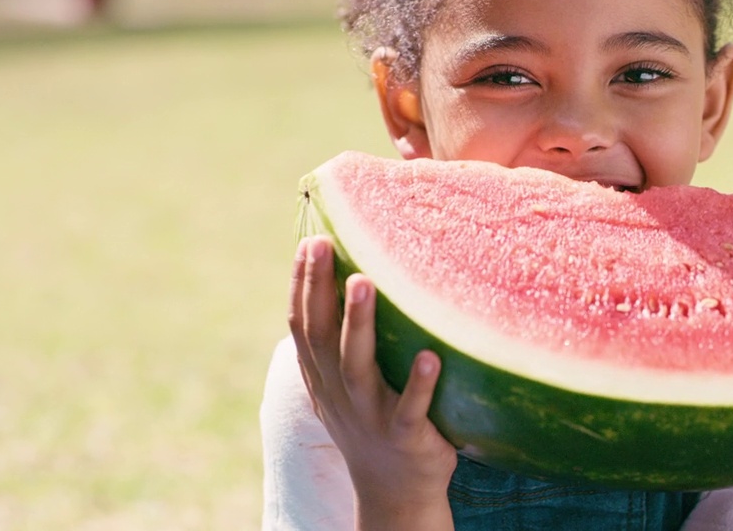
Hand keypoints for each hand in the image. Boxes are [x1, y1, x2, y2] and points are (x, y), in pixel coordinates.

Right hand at [289, 235, 456, 529]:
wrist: (393, 492)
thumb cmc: (374, 420)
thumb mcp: (346, 383)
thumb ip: (341, 339)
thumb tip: (352, 274)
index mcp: (324, 376)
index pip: (304, 324)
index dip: (301, 284)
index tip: (309, 241)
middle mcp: (340, 391)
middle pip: (322, 336)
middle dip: (320, 289)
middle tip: (324, 244)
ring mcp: (371, 415)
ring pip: (358, 366)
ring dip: (359, 324)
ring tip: (363, 283)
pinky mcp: (406, 437)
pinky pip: (411, 410)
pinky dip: (419, 385)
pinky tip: (431, 357)